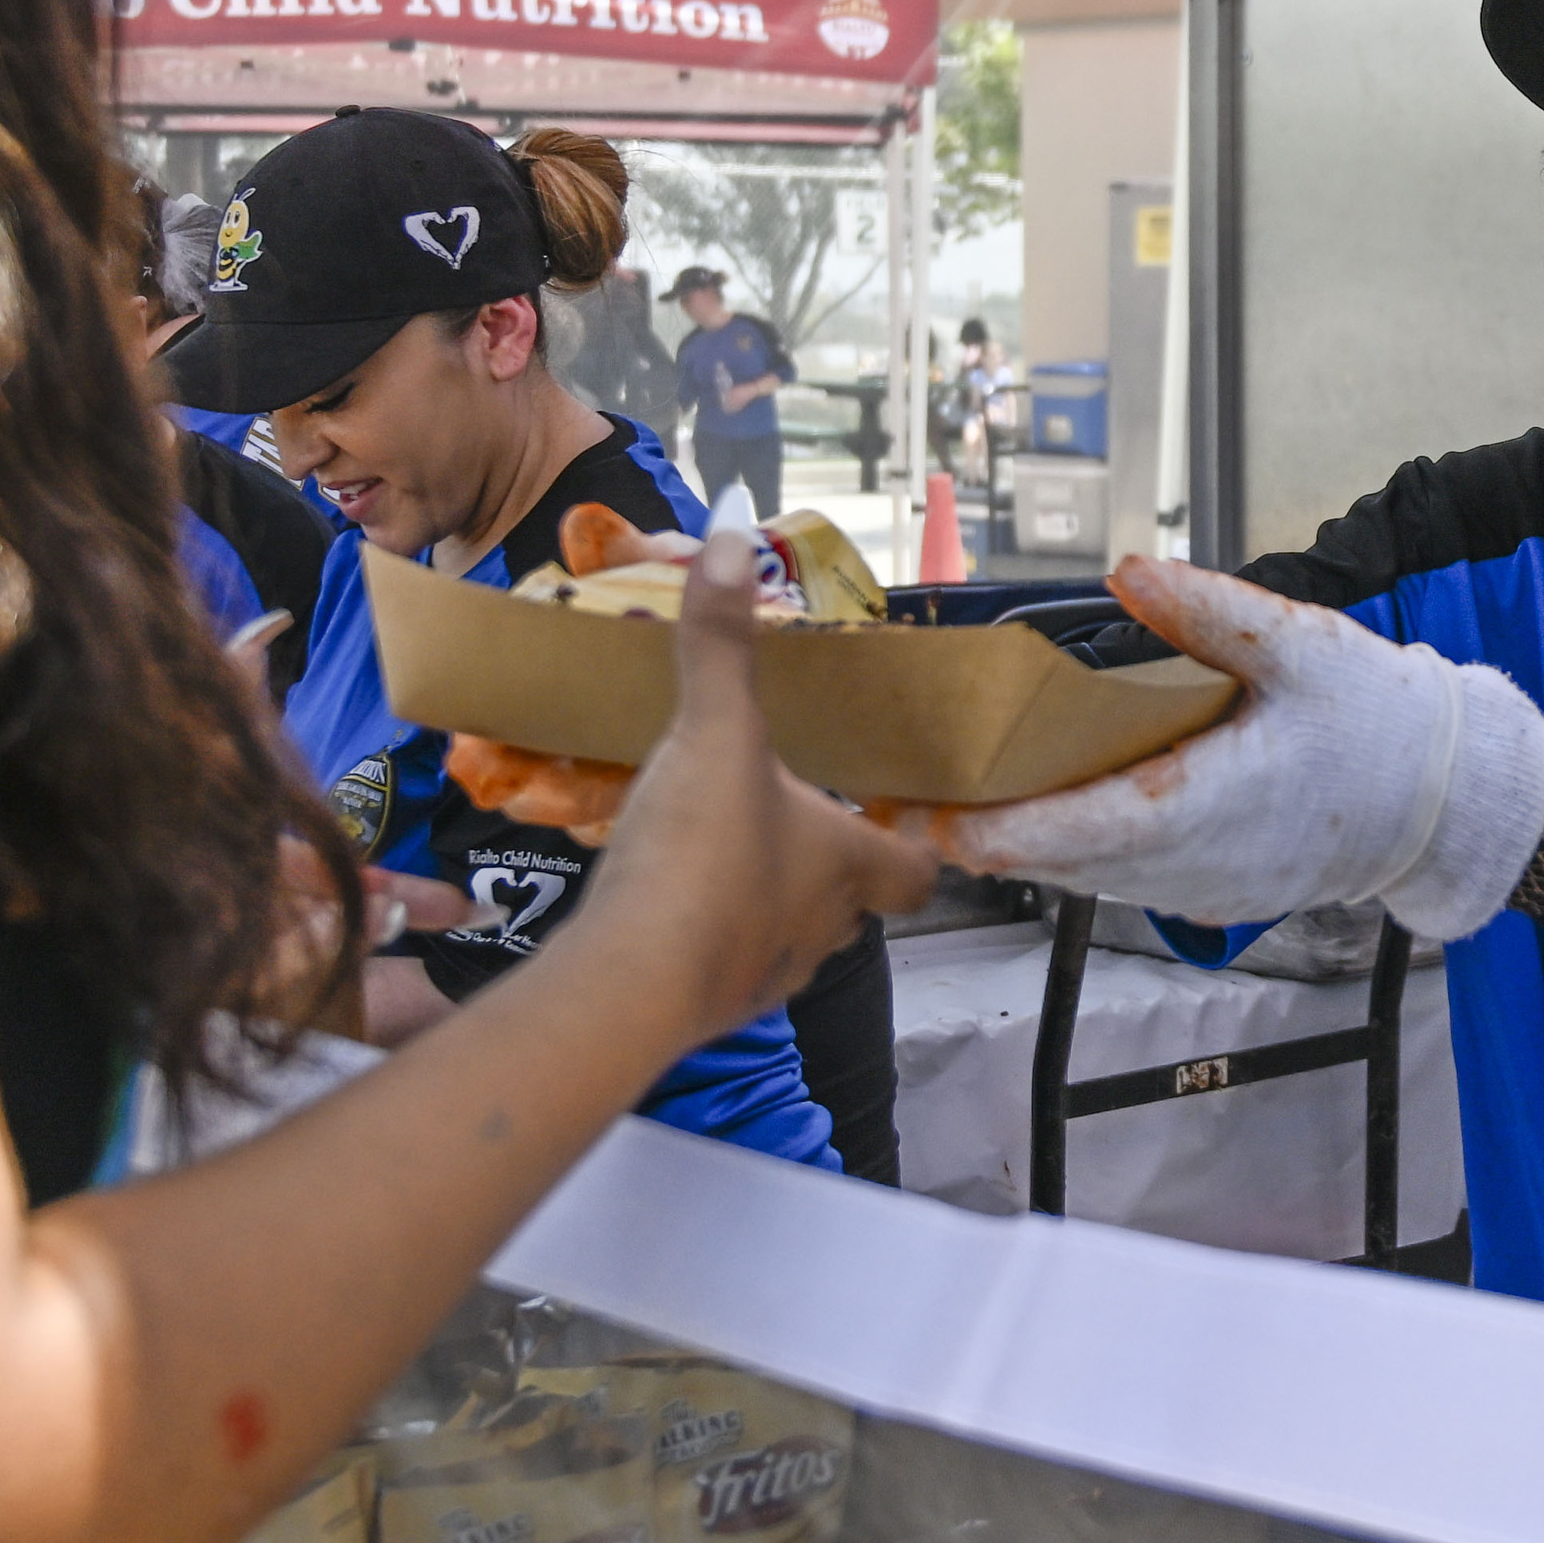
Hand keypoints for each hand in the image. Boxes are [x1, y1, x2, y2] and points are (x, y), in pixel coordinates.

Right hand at [574, 516, 942, 1038]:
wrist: (627, 980)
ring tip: (726, 854)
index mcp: (848, 866)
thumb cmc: (699, 855)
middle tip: (794, 821)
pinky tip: (667, 902)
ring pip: (789, 938)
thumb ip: (720, 642)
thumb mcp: (713, 732)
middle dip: (829, 866)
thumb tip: (732, 534)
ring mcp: (765, 976)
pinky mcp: (704, 1007)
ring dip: (768, 901)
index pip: (916, 873)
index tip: (900, 823)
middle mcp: (822, 929)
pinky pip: (721, 965)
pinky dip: (706, 935)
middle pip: (854, 905)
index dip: (914, 849)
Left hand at [922, 555, 1543, 943]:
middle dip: (975, 836)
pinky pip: (1122, 881)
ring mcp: (1205, 890)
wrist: (1445, 799)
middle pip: (1061, 864)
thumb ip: (1214, 609)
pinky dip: (1070, 852)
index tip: (919, 814)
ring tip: (938, 805)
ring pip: (1085, 878)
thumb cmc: (1381, 720)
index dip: (991, 829)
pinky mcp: (1213, 894)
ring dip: (1017, 846)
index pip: (1079, 829)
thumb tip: (1133, 572)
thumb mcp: (1306, 645)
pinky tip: (1033, 816)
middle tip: (892, 798)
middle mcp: (1197, 863)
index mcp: (1213, 802)